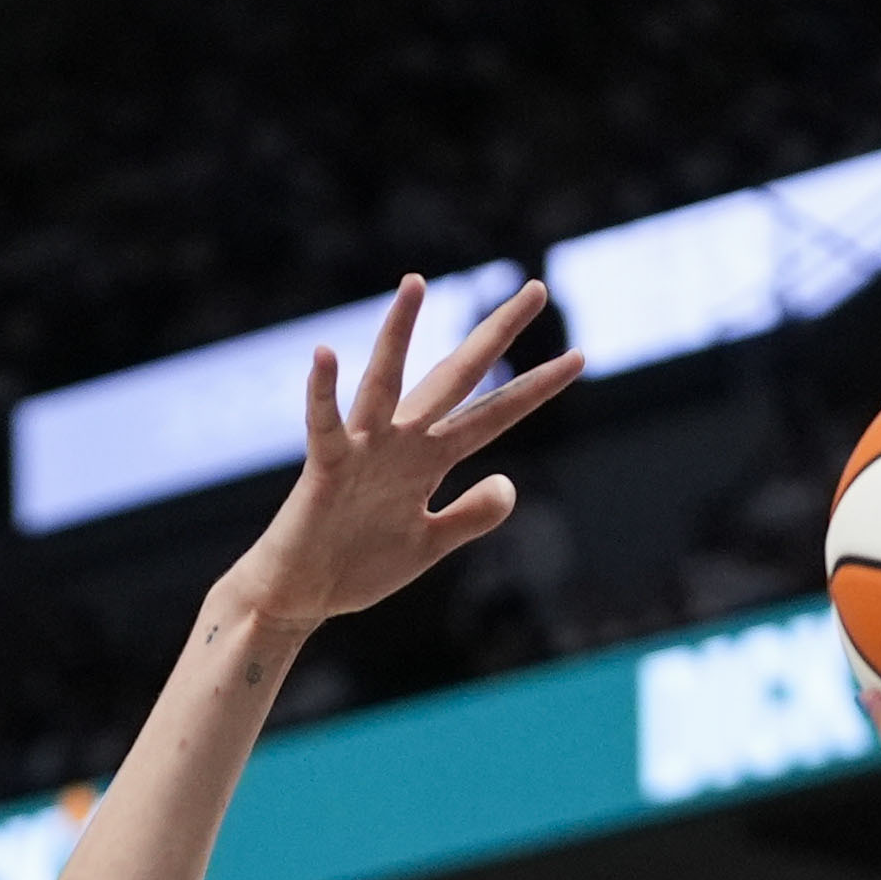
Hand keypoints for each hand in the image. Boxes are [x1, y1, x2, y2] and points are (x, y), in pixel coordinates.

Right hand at [215, 276, 580, 639]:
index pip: (494, 415)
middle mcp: (402, 442)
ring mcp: (365, 450)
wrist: (302, 596)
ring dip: (397, 333)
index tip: (578, 357)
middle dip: (496, 335)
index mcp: (429, 459)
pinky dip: (322, 392)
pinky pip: (325, 424)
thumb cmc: (358, 565)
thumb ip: (470, 515)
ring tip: (415, 283)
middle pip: (457, 378)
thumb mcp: (430, 545)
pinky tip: (325, 353)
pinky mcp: (327, 467)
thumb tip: (509, 484)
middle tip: (537, 288)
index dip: (535, 389)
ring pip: (385, 382)